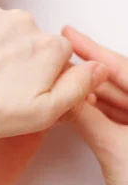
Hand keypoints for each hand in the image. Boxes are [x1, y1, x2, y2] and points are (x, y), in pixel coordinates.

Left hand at [0, 6, 107, 143]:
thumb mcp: (41, 113)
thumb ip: (76, 88)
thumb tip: (98, 68)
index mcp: (48, 46)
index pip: (58, 60)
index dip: (42, 81)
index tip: (22, 96)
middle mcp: (23, 23)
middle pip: (30, 45)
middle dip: (19, 65)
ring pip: (2, 36)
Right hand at [62, 25, 127, 184]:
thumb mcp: (113, 149)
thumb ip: (85, 119)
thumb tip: (64, 97)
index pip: (122, 68)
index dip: (93, 49)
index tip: (71, 35)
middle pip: (120, 82)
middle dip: (88, 74)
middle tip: (61, 61)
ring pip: (119, 101)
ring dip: (92, 95)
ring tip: (65, 84)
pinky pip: (120, 118)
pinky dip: (99, 113)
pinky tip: (80, 108)